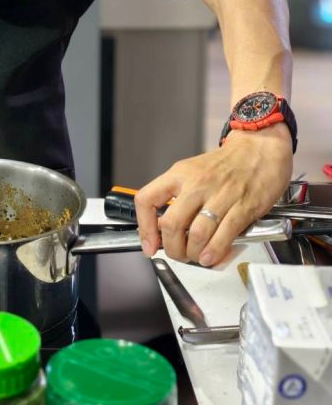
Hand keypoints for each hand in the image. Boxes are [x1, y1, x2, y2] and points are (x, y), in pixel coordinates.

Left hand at [134, 123, 292, 265]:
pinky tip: (210, 257)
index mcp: (179, 174)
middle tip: (178, 254)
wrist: (260, 148)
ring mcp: (220, 194)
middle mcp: (197, 183)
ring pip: (196, 234)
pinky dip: (214, 251)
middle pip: (171, 224)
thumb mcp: (192, 171)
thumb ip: (177, 196)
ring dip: (193, 253)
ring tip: (196, 257)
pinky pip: (224, 234)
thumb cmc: (226, 164)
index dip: (145, 228)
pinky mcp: (243, 205)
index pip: (147, 200)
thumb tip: (162, 228)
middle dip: (172, 248)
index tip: (149, 245)